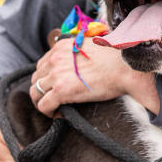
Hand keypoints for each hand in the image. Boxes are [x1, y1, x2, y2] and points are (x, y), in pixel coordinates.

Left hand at [30, 37, 159, 115]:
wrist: (125, 68)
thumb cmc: (116, 60)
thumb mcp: (92, 47)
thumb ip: (80, 51)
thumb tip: (83, 62)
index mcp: (63, 47)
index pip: (43, 63)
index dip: (46, 77)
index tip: (55, 86)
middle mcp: (56, 58)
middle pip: (36, 78)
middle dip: (42, 90)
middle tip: (52, 99)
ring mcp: (57, 75)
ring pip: (35, 92)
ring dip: (42, 101)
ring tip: (54, 108)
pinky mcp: (62, 91)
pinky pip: (43, 105)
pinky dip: (47, 112)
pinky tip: (58, 114)